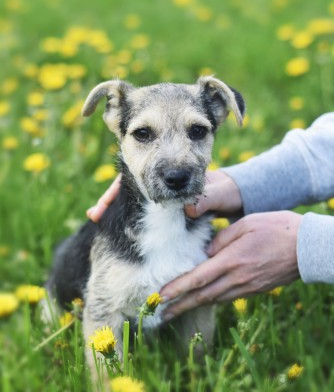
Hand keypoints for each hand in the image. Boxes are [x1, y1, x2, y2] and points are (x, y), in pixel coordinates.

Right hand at [86, 170, 241, 221]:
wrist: (235, 194)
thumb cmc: (226, 188)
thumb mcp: (220, 192)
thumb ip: (210, 198)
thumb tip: (191, 209)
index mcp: (173, 167)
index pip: (137, 174)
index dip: (119, 189)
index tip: (107, 204)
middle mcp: (163, 174)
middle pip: (128, 183)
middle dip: (110, 198)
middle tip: (95, 215)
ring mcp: (163, 187)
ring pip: (132, 194)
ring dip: (115, 206)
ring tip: (98, 219)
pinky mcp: (166, 201)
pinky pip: (143, 206)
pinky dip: (129, 214)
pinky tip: (114, 224)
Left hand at [161, 211, 301, 317]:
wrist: (307, 247)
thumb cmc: (277, 228)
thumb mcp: (246, 224)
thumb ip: (221, 239)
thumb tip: (206, 254)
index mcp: (232, 260)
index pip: (198, 278)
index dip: (177, 289)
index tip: (160, 296)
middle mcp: (237, 278)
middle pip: (202, 295)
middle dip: (179, 306)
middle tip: (160, 314)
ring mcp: (247, 287)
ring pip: (214, 299)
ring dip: (193, 305)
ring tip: (176, 310)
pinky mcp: (255, 290)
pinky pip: (228, 297)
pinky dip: (211, 300)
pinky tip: (202, 300)